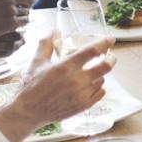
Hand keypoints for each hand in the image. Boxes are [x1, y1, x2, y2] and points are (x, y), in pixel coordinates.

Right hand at [0, 0, 35, 43]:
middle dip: (28, 4)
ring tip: (13, 17)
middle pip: (29, 0)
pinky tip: (15, 24)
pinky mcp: (12, 23)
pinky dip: (22, 22)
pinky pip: (25, 21)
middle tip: (24, 9)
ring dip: (23, 15)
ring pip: (27, 11)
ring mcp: (10, 11)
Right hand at [0, 34, 114, 141]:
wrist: (30, 111)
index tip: (110, 39)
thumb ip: (46, 44)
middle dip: (111, 59)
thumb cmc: (32, 85)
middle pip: (105, 66)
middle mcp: (77, 81)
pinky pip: (100, 92)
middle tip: (110, 56)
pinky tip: (89, 85)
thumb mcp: (37, 61)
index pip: (92, 51)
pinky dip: (98, 86)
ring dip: (99, 74)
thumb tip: (54, 30)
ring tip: (89, 73)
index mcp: (65, 67)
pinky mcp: (85, 105)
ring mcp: (82, 94)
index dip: (104, 43)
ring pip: (102, 79)